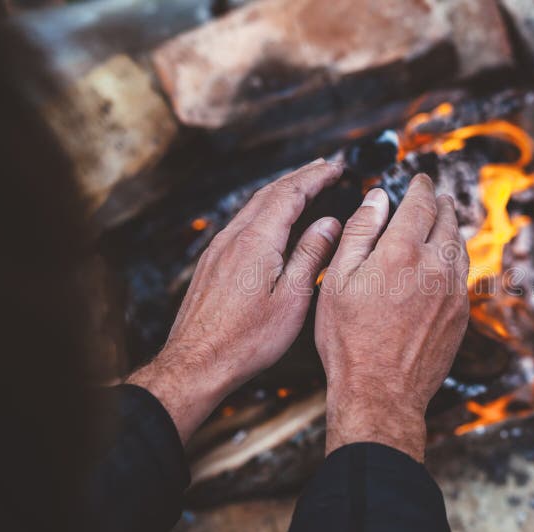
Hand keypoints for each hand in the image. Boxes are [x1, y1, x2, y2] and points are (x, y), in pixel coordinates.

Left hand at [128, 159, 343, 442]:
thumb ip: (310, 255)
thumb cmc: (246, 340)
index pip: (291, 194)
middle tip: (323, 167)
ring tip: (302, 186)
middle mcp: (234, 237)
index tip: (336, 166)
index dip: (316, 177)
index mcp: (257, 241)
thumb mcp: (292, 298)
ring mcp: (218, 249)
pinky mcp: (212, 263)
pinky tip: (270, 220)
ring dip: (280, 191)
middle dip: (299, 176)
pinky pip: (241, 222)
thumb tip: (328, 224)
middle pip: (270, 193)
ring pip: (253, 206)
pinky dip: (263, 210)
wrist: (196, 363)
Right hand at [316, 174, 469, 461]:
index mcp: (402, 251)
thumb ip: (359, 232)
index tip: (420, 178)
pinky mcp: (461, 314)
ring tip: (445, 220)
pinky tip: (447, 261)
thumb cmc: (350, 340)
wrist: (381, 392)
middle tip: (436, 194)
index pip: (420, 203)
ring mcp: (453, 291)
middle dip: (441, 202)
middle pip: (447, 220)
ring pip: (460, 247)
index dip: (420, 186)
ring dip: (453, 227)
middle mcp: (435, 266)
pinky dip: (456, 257)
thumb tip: (377, 198)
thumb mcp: (337, 280)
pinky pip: (463, 275)